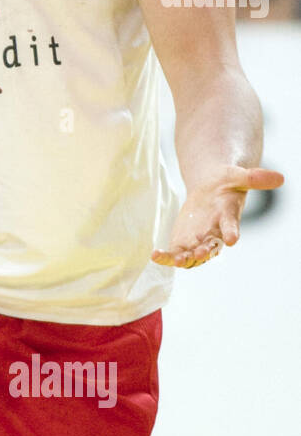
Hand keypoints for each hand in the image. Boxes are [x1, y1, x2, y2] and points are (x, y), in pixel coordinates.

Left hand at [152, 165, 283, 268]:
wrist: (212, 189)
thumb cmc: (227, 183)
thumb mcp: (238, 175)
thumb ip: (254, 178)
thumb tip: (281, 178)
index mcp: (228, 217)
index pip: (232, 226)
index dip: (232, 231)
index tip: (233, 238)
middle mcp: (215, 233)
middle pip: (211, 247)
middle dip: (204, 252)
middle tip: (197, 254)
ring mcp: (199, 241)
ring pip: (193, 256)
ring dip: (184, 259)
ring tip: (174, 259)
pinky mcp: (184, 243)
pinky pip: (176, 254)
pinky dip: (166, 257)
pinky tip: (155, 255)